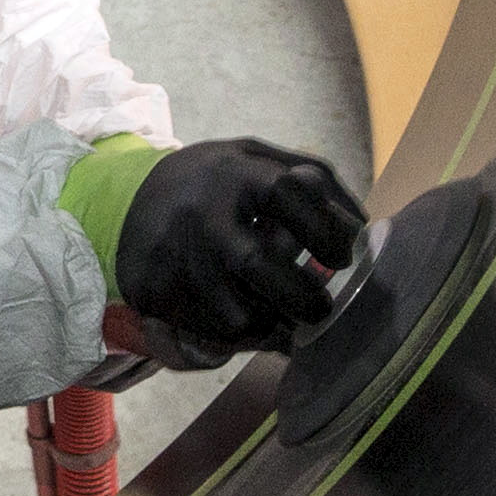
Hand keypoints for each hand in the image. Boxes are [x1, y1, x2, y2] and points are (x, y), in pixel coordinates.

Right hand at [116, 139, 368, 354]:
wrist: (131, 196)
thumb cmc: (219, 182)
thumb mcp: (260, 159)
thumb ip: (312, 181)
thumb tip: (364, 229)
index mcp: (236, 173)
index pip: (289, 192)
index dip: (326, 228)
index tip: (344, 257)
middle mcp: (202, 212)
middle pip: (257, 265)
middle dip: (301, 299)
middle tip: (320, 311)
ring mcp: (172, 254)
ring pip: (235, 316)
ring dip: (268, 326)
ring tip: (273, 315)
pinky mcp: (151, 289)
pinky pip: (208, 333)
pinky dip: (234, 335)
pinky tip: (235, 313)